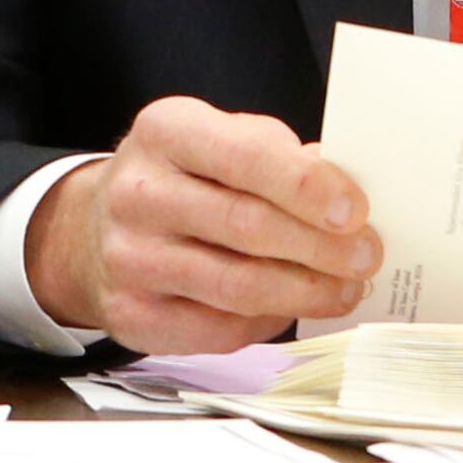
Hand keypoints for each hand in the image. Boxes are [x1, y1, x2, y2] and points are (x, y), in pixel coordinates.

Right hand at [24, 96, 378, 352]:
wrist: (96, 230)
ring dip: (305, 291)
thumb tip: (348, 193)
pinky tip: (294, 306)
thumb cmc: (184, 179)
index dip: (307, 186)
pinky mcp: (134, 316)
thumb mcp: (220, 140)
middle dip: (320, 246)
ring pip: (237, 286)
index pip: (245, 157)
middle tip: (366, 255)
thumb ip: (278, 158)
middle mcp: (138, 194)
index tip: (356, 210)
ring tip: (345, 288)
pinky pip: (219, 329)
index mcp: (165, 133)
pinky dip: (269, 320)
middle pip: (246, 226)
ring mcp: (130, 259)